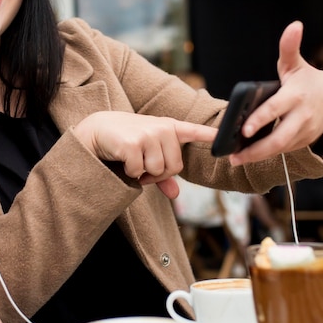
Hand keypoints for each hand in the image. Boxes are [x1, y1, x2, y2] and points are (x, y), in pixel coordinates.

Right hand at [72, 111, 216, 198]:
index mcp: (168, 127)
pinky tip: (122, 160)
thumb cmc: (123, 141)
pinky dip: (130, 172)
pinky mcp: (133, 143)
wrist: (95, 129)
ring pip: (158, 171)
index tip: (226, 139)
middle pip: (174, 167)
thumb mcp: (146, 153)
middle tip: (142, 167)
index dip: (211, 135)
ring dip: (143, 174)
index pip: (194, 130)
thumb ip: (162, 173)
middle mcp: (161, 128)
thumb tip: (175, 194)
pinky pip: (140, 172)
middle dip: (158, 174)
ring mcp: (147, 134)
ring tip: (132, 162)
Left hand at [230, 21, 322, 165]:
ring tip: (236, 160)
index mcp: (295, 96)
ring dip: (259, 156)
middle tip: (233, 156)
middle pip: (279, 138)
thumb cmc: (308, 80)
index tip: (242, 130)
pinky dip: (267, 154)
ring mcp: (305, 131)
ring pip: (281, 148)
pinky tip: (248, 156)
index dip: (259, 120)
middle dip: (256, 150)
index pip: (274, 110)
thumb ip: (289, 48)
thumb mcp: (296, 64)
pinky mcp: (304, 140)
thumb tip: (293, 25)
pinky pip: (284, 150)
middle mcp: (302, 116)